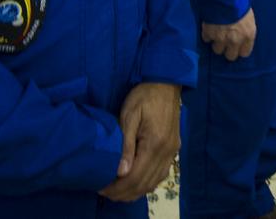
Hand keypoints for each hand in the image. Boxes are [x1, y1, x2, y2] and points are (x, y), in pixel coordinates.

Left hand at [98, 82, 181, 201]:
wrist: (166, 83)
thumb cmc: (144, 96)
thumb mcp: (130, 116)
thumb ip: (126, 145)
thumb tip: (121, 172)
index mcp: (155, 144)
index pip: (135, 177)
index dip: (117, 188)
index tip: (101, 189)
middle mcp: (167, 152)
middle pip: (144, 184)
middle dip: (123, 193)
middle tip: (105, 192)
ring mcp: (172, 152)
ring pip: (154, 182)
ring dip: (135, 191)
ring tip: (117, 190)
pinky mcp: (174, 149)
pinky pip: (161, 174)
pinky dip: (147, 183)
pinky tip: (136, 183)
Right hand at [200, 9, 255, 60]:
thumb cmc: (240, 1)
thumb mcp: (249, 15)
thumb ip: (245, 27)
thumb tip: (241, 31)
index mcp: (248, 35)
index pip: (245, 53)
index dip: (240, 49)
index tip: (237, 46)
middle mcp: (235, 40)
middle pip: (230, 56)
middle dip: (228, 49)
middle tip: (226, 42)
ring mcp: (221, 39)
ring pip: (217, 50)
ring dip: (217, 43)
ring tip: (217, 34)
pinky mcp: (209, 34)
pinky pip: (207, 39)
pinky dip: (207, 35)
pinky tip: (210, 28)